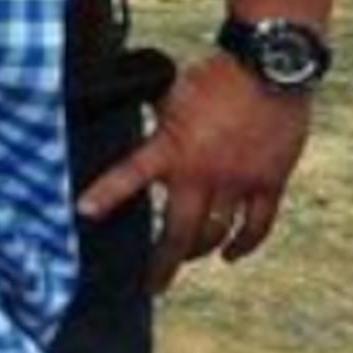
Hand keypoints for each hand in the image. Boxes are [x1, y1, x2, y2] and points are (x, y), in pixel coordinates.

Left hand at [74, 53, 312, 292]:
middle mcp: (204, 172)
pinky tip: (231, 255)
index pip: (130, 175)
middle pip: (180, 232)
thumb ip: (155, 121)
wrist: (268, 67)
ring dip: (199, 250)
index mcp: (173, 147)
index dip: (106, 195)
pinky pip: (258, 226)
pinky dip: (245, 245)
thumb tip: (128, 122)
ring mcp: (239, 182)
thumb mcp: (169, 94)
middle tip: (152, 285)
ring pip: (217, 234)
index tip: (83, 213)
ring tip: (186, 258)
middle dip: (163, 262)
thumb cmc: (215, 76)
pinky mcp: (270, 183)